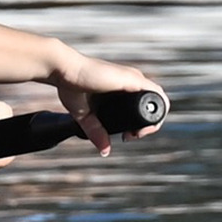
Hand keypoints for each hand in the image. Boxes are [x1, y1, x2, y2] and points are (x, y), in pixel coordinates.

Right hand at [48, 52, 166, 154]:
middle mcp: (133, 83)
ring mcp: (134, 80)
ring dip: (154, 119)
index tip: (127, 135)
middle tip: (132, 136)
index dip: (141, 125)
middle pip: (154, 106)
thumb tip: (104, 151)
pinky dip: (157, 107)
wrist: (63, 70)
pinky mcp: (133, 79)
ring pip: (158, 100)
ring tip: (138, 133)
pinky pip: (156, 93)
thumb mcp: (86, 115)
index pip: (144, 108)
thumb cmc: (71, 86)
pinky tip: (146, 121)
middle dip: (148, 126)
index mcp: (124, 89)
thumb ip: (96, 131)